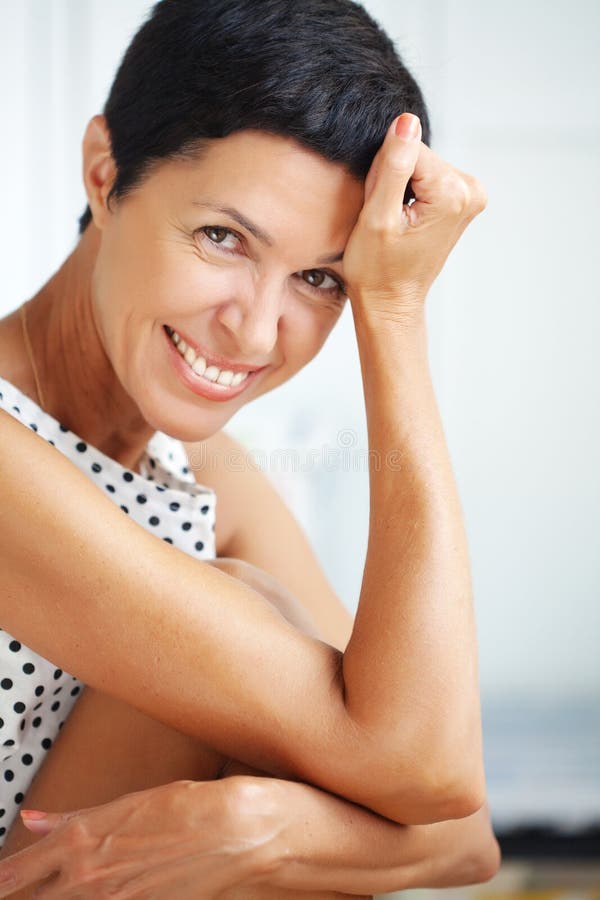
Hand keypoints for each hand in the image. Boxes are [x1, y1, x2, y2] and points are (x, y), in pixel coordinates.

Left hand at [0, 778, 277, 898]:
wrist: (236, 832)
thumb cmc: (187, 807)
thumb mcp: (126, 803)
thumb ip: (74, 818)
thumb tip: (35, 820)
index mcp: (81, 842)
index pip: (17, 873)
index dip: (4, 878)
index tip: (1, 878)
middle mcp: (90, 880)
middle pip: (38, 899)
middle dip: (31, 888)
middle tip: (29, 880)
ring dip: (64, 894)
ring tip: (74, 881)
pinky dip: (99, 899)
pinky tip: (106, 889)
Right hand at [343, 112, 487, 324]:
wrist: (391, 301)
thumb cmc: (378, 269)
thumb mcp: (377, 217)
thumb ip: (393, 166)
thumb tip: (407, 121)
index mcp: (453, 193)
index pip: (407, 149)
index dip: (384, 174)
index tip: (384, 209)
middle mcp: (471, 191)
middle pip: (418, 155)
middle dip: (394, 179)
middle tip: (387, 218)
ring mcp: (471, 196)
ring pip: (420, 164)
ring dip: (400, 186)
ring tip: (396, 222)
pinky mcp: (462, 200)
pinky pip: (427, 176)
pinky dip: (410, 192)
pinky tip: (405, 219)